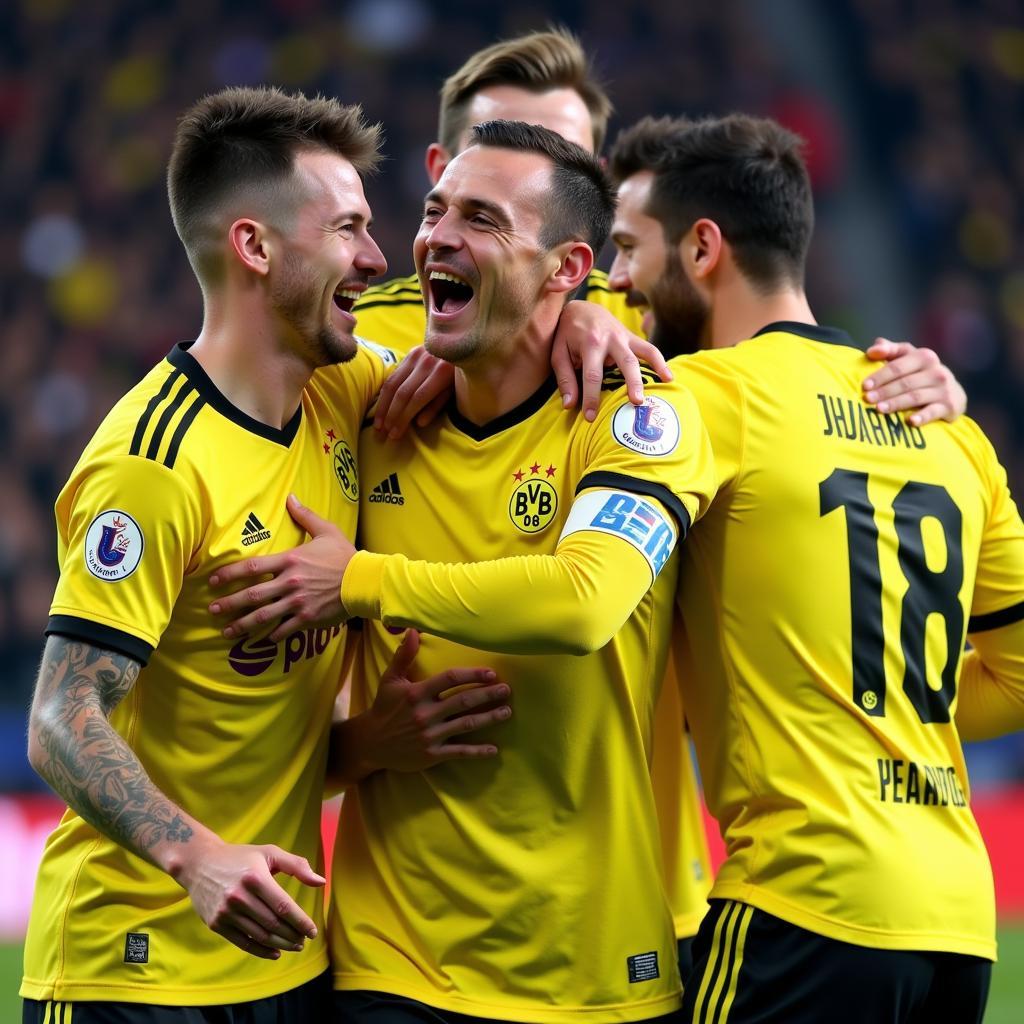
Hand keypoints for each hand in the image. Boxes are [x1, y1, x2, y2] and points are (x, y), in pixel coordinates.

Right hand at [171, 837, 324, 959]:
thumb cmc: (240, 857)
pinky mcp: (216, 923)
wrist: (199, 863)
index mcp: (255, 877)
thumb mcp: (269, 853)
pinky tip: (275, 953)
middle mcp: (239, 896)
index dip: (300, 921)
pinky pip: (243, 942)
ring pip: (260, 936)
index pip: (284, 906)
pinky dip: (261, 951)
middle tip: (304, 940)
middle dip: (292, 935)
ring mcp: (226, 912)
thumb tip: (321, 882)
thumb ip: (297, 865)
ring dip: (280, 945)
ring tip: (294, 946)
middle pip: (273, 924)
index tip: (312, 931)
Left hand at [209, 494, 353, 641]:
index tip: (213, 580)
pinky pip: (284, 629)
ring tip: (226, 631)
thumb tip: (291, 497)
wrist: (365, 581)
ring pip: (263, 616)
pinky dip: (271, 636)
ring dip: (242, 624)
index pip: (252, 567)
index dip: (229, 574)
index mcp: (290, 560)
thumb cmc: (345, 555)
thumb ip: (305, 516)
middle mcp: (289, 583)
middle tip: (212, 609)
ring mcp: (298, 603)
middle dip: (229, 603)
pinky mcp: (308, 619)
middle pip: (251, 595)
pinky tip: (261, 640)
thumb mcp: (326, 530)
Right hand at [349, 630, 511, 774]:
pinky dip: (477, 751)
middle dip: (488, 695)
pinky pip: (459, 752)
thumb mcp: (391, 679)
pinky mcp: (432, 755)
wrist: (371, 743)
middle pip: (463, 701)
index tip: (491, 673)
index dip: (472, 674)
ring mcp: (430, 735)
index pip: (449, 679)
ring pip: (466, 725)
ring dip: (489, 718)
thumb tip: (412, 630)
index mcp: (417, 693)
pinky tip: (494, 749)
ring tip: (507, 712)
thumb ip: (404, 655)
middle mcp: (425, 714)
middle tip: (506, 690)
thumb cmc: (384, 707)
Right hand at [373, 346, 453, 440]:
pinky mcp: (411, 353)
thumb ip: (437, 406)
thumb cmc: (462, 375)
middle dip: (391, 414)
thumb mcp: (454, 391)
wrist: (464, 345)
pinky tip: (381, 406)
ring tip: (377, 423)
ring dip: (383, 405)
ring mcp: (417, 355)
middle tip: (383, 432)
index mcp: (442, 372)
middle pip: (403, 392)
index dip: (404, 417)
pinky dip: (385, 393)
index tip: (396, 434)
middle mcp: (427, 362)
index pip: (417, 398)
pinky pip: (394, 375)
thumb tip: (419, 423)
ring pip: (393, 382)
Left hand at [551, 300, 672, 421]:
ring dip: (654, 370)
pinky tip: (669, 378)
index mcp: (590, 342)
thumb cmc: (566, 334)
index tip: (591, 417)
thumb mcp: (558, 353)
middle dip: (631, 383)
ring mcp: (624, 336)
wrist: (581, 307)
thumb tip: (570, 405)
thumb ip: (565, 379)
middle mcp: (610, 338)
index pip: (592, 375)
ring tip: (661, 388)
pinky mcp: (632, 338)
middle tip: (636, 403)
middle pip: (625, 362)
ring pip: (643, 353)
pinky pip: (649, 349)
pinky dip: (660, 362)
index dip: (591, 398)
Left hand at [863, 338, 966, 425]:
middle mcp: (936, 371)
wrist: (953, 393)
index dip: (880, 376)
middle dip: (884, 391)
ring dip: (896, 403)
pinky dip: (922, 417)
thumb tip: (872, 350)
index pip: (897, 366)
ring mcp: (944, 389)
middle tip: (868, 399)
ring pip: (915, 396)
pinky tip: (910, 422)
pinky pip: (933, 412)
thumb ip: (890, 351)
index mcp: (924, 357)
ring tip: (879, 409)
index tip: (865, 385)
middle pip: (905, 382)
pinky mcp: (948, 406)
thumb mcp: (908, 358)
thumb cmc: (921, 374)